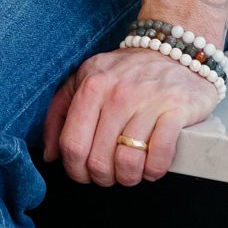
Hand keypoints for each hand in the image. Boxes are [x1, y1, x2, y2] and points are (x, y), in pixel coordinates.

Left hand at [42, 48, 220, 187]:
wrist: (172, 50)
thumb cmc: (124, 73)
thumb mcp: (85, 80)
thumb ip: (60, 113)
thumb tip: (50, 154)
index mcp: (91, 85)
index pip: (72, 144)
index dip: (76, 170)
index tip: (84, 173)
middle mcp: (117, 92)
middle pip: (99, 161)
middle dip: (103, 177)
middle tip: (110, 173)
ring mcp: (148, 100)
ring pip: (128, 163)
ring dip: (129, 177)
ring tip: (131, 170)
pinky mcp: (176, 109)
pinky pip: (159, 157)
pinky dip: (154, 171)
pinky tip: (152, 166)